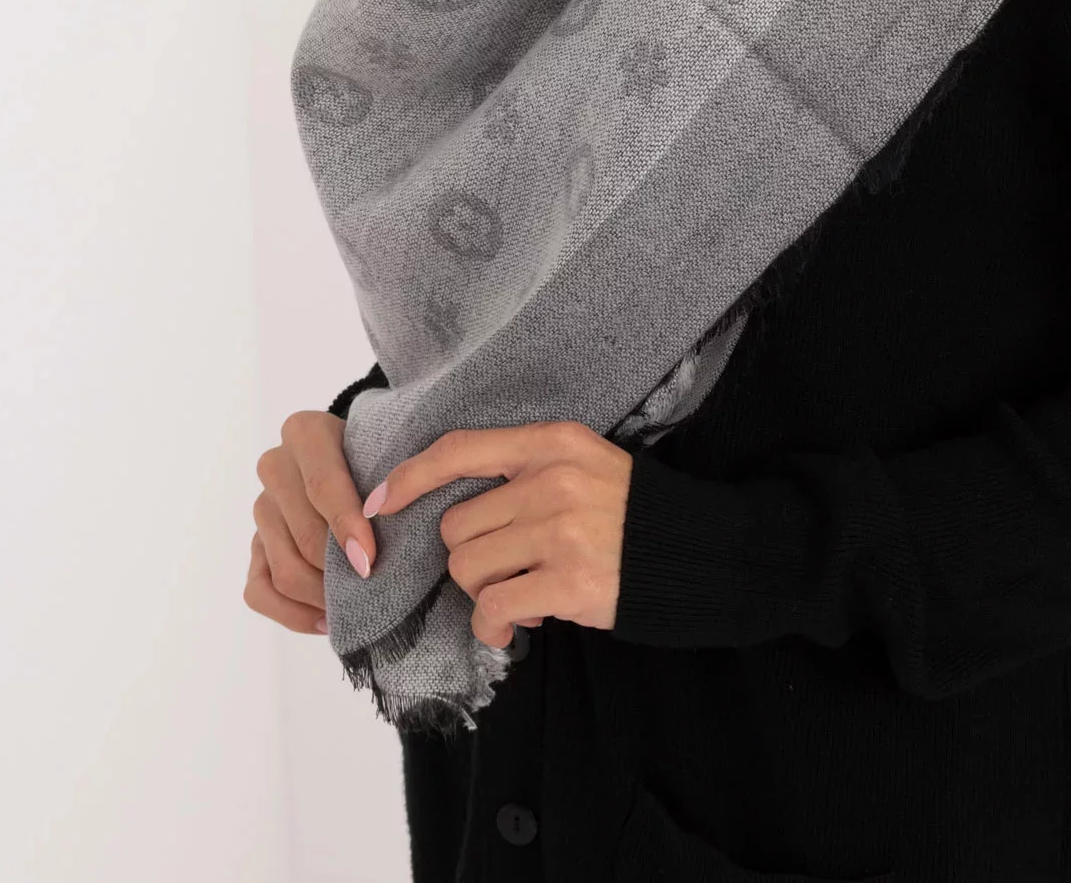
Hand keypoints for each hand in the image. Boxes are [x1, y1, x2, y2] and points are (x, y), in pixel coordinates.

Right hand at [245, 409, 377, 635]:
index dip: (346, 526)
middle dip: (340, 572)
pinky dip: (294, 614)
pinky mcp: (254, 546)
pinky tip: (328, 619)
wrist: (356, 455)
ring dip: (322, 597)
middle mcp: (275, 467)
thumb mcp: (384, 451)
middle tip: (373, 593)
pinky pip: (260, 592)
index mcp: (304, 432)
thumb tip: (381, 545)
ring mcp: (261, 509)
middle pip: (305, 536)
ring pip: (284, 570)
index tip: (369, 560)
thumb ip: (386, 482)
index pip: (323, 486)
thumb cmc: (378, 455)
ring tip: (357, 609)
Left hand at [364, 420, 634, 651]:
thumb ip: (525, 470)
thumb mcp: (581, 463)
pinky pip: (492, 607)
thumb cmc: (627, 511)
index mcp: (552, 442)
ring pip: (468, 568)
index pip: (460, 449)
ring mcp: (559, 529)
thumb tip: (451, 503)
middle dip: (469, 557)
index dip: (410, 477)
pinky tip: (514, 627)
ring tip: (518, 596)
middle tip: (505, 569)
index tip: (379, 502)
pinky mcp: (567, 580)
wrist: (691, 552)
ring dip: (482, 593)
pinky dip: (492, 627)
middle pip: (456, 525)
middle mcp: (551, 480)